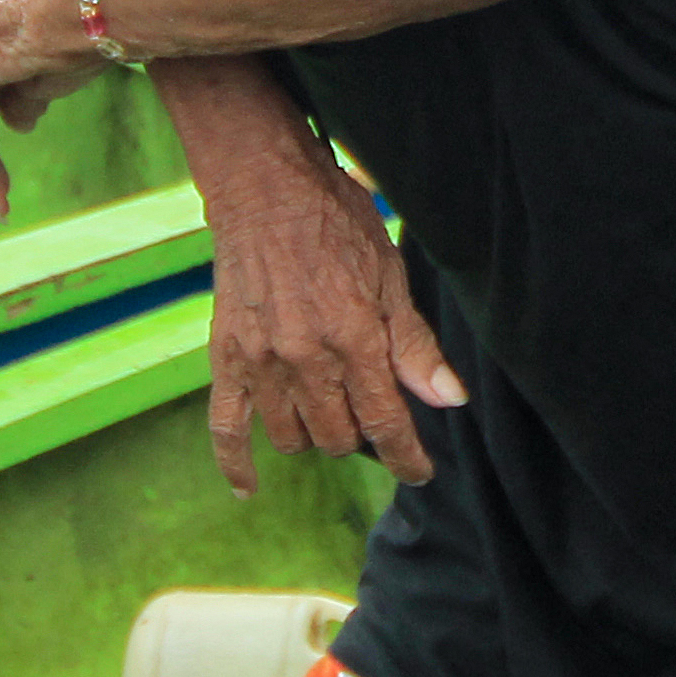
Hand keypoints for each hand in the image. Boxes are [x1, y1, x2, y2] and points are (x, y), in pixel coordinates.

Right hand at [200, 151, 464, 485]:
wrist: (265, 188)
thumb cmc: (337, 224)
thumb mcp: (391, 276)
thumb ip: (415, 345)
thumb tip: (450, 399)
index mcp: (355, 337)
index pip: (386, 422)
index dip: (407, 457)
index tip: (420, 473)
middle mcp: (307, 358)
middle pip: (339, 437)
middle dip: (362, 437)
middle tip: (370, 414)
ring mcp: (261, 362)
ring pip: (293, 437)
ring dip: (316, 436)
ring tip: (329, 413)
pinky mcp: (226, 358)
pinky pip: (225, 427)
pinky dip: (235, 463)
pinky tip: (249, 488)